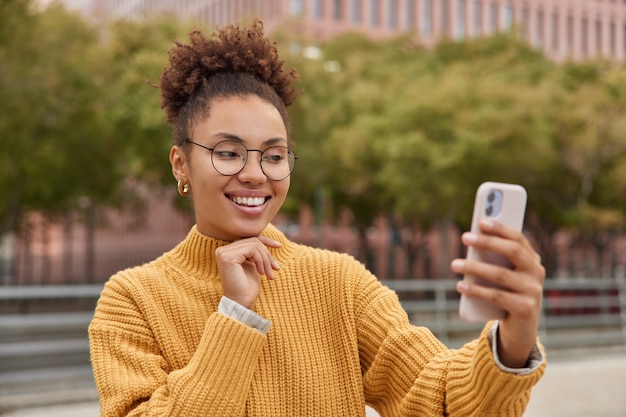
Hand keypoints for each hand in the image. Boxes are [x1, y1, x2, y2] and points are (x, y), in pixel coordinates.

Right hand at [215, 236, 280, 309]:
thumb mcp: (254, 265)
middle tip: (275, 268)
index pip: (249, 239)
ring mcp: (224, 253)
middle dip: (267, 254)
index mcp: (227, 251)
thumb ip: (255, 253)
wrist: (242, 303)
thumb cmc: (247, 288)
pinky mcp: (228, 257)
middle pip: (253, 241)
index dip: (265, 241)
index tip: (279, 246)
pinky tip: (261, 273)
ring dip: (266, 259)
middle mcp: (222, 250)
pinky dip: (261, 260)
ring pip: (254, 245)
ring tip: (269, 274)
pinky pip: (252, 250)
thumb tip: (268, 241)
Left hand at [451, 219, 544, 367]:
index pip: (518, 238)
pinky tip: (461, 286)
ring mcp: (533, 291)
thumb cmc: (506, 294)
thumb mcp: (501, 275)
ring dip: (475, 267)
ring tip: (455, 264)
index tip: (481, 220)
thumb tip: (472, 242)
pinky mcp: (525, 309)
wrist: (520, 330)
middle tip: (464, 237)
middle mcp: (536, 273)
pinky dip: (476, 290)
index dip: (500, 228)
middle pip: (512, 251)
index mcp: (531, 260)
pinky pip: (497, 296)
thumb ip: (493, 259)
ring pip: (501, 274)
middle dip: (487, 242)